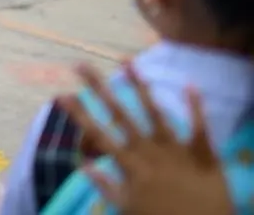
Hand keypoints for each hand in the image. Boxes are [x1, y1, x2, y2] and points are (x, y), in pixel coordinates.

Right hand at [59, 64, 232, 214]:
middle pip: (119, 114)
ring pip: (154, 111)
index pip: (97, 134)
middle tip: (81, 65)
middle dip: (99, 88)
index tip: (61, 95)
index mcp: (129, 164)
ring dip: (140, 86)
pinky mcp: (200, 151)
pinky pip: (199, 126)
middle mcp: (148, 150)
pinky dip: (195, 106)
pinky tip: (189, 85)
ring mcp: (175, 148)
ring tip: (127, 62)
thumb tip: (83, 166)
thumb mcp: (126, 208)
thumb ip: (105, 186)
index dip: (79, 114)